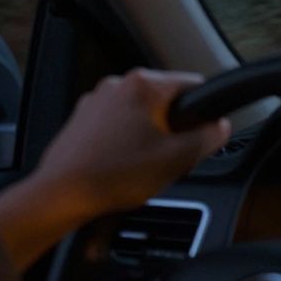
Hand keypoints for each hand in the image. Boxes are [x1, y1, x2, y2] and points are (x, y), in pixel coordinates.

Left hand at [30, 68, 230, 216]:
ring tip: (144, 167)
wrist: (60, 196)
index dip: (206, 112)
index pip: (194, 86)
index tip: (203, 136)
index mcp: (144, 85)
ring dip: (150, 136)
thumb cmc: (115, 175)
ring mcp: (95, 102)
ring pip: (141, 115)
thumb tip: (221, 126)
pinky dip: (126, 143)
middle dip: (175, 128)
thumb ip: (208, 138)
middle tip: (172, 158)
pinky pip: (117, 126)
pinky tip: (123, 168)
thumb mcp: (177, 159)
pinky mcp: (80, 121)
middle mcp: (117, 85)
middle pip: (166, 102)